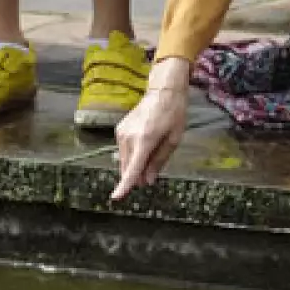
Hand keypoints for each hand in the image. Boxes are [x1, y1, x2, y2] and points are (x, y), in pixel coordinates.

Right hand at [112, 65, 189, 199]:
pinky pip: (123, 150)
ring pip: (124, 160)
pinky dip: (132, 154)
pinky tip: (144, 143)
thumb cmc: (173, 113)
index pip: (132, 168)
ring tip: (151, 150)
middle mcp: (129, 137)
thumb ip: (159, 161)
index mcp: (145, 140)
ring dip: (134, 164)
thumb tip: (147, 181)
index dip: (125, 185)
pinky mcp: (119, 130)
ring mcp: (121, 133)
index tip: (116, 198)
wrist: (163, 91)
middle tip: (150, 174)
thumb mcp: (174, 139)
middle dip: (136, 176)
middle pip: (128, 167)